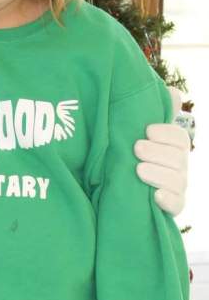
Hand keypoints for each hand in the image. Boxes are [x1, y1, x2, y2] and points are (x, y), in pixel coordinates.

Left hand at [134, 89, 190, 216]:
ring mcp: (177, 188)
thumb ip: (152, 115)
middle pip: (179, 158)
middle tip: (137, 148)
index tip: (148, 130)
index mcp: (173, 148)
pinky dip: (167, 200)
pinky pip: (176, 204)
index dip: (167, 133)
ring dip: (158, 174)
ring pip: (177, 180)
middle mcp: (179, 167)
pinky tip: (154, 196)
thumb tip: (173, 92)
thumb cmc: (130, 157)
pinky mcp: (171, 207)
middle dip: (158, 152)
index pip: (179, 138)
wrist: (119, 191)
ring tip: (138, 170)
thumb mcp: (137, 135)